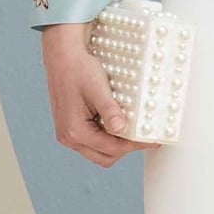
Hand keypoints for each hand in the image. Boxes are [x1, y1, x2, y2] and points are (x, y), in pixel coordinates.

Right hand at [41, 22, 162, 167]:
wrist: (62, 57)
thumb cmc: (78, 69)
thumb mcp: (97, 88)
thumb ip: (109, 111)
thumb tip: (122, 130)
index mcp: (74, 131)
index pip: (111, 148)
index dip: (134, 145)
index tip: (151, 140)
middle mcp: (69, 137)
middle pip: (105, 157)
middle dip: (126, 149)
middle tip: (144, 137)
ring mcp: (68, 134)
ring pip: (98, 151)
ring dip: (116, 144)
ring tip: (133, 130)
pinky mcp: (71, 127)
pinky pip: (93, 141)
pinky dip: (107, 137)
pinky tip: (118, 123)